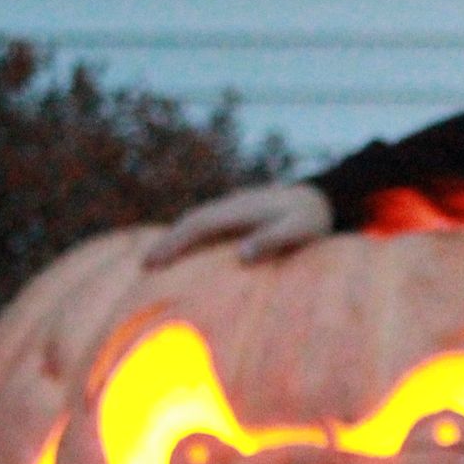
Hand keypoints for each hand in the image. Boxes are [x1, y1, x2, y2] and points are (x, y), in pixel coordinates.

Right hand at [142, 182, 333, 266]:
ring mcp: (232, 207)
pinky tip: (182, 251)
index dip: (175, 242)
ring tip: (155, 261)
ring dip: (175, 238)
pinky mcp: (236, 213)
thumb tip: (242, 256)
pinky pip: (206, 224)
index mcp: (241, 210)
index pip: (199, 225)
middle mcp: (231, 205)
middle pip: (190, 221)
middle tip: (144, 266)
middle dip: (167, 242)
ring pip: (196, 220)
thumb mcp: (299, 230)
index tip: (155, 261)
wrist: (319, 197)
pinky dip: (189, 235)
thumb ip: (272, 240)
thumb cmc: (311, 218)